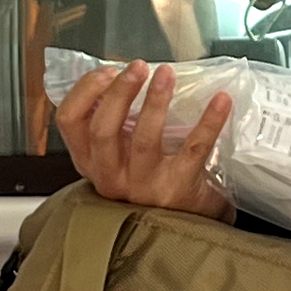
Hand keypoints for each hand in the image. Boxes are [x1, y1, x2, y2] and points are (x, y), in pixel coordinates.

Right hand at [53, 61, 235, 220]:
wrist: (186, 224)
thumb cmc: (152, 180)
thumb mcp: (120, 156)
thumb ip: (115, 123)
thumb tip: (125, 73)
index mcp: (91, 161)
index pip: (70, 121)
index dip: (85, 90)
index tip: (108, 70)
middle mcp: (111, 176)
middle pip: (102, 130)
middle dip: (119, 92)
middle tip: (137, 67)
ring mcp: (144, 186)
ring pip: (143, 139)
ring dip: (155, 101)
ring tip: (167, 74)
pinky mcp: (179, 188)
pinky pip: (193, 149)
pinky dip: (209, 121)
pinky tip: (221, 100)